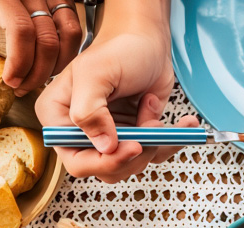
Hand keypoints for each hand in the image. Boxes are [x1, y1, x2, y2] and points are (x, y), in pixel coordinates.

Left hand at [0, 0, 82, 95]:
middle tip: (20, 88)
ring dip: (58, 64)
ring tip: (38, 78)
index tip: (10, 81)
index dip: (20, 61)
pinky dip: (68, 51)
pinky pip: (75, 27)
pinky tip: (51, 63)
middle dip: (38, 72)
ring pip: (70, 34)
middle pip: (48, 39)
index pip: (20, 30)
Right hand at [35, 18, 199, 182]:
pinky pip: (155, 153)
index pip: (76, 160)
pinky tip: (184, 124)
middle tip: (150, 127)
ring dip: (153, 141)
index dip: (105, 161)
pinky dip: (172, 140)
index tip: (133, 146)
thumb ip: (90, 111)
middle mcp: (82, 131)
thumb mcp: (97, 74)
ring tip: (153, 108)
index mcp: (59, 118)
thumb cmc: (118, 49)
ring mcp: (111, 136)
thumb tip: (103, 147)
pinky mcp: (135, 135)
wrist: (147, 42)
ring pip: (133, 164)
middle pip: (106, 169)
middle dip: (135, 153)